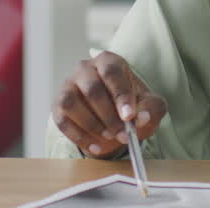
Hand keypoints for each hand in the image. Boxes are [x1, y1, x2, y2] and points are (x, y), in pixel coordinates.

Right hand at [52, 50, 167, 158]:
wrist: (114, 117)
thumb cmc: (131, 105)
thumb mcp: (149, 106)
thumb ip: (151, 109)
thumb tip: (141, 118)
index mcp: (109, 61)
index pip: (112, 72)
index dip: (120, 94)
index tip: (129, 116)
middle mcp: (85, 69)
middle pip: (91, 88)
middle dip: (108, 115)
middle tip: (122, 134)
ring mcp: (68, 86)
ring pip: (70, 102)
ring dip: (91, 124)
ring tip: (109, 137)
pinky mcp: (58, 106)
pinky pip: (61, 121)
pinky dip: (79, 137)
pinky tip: (96, 147)